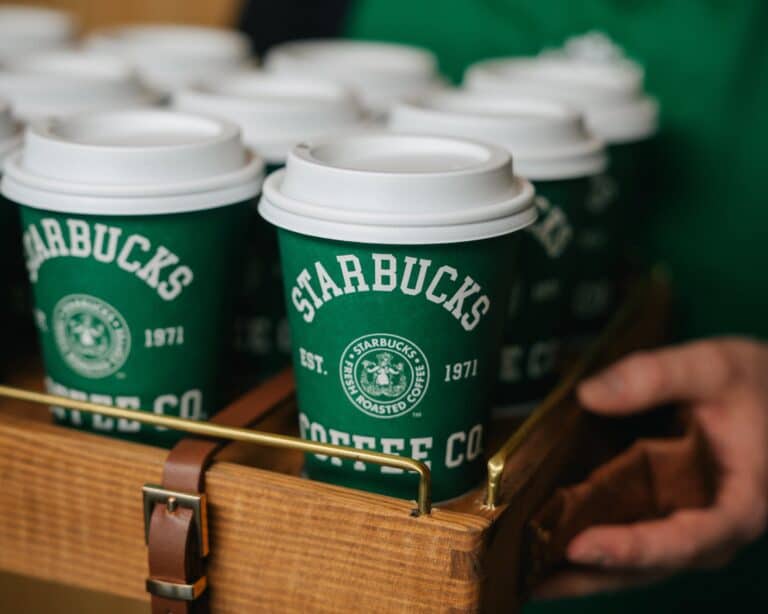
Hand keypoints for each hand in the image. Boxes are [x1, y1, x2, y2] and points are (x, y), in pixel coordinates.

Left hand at [535, 338, 767, 597]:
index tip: (580, 547)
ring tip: (525, 574)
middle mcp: (715, 530)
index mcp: (739, 503)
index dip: (633, 548)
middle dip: (589, 574)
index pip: (686, 539)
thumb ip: (657, 375)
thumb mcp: (713, 365)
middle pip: (650, 566)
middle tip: (527, 575)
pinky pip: (634, 544)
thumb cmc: (755, 383)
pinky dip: (594, 552)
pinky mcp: (673, 518)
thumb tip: (590, 394)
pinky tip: (548, 547)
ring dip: (584, 574)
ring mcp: (694, 530)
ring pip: (638, 566)